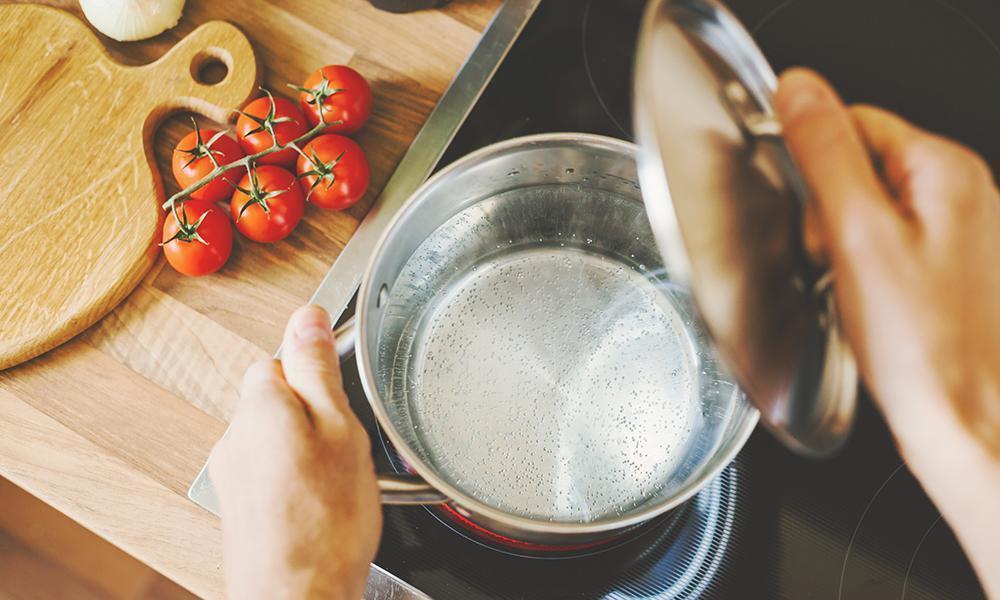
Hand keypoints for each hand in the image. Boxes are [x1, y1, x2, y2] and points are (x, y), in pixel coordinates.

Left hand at [210, 305, 380, 599]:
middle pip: (279, 396)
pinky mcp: (239, 505)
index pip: (283, 355)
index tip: (344, 394)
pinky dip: (295, 478)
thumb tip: (306, 316)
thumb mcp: (340, 429)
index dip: (319, 371)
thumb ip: (317, 368)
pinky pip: (271, 470)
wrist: (297, 597)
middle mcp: (235, 434)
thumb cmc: (324, 524)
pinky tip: (322, 503)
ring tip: (339, 480)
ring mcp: (233, 472)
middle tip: (349, 443)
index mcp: (260, 404)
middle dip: (314, 411)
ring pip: (276, 435)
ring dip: (305, 447)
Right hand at [775, 68, 999, 595]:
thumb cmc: (924, 346)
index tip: (812, 214)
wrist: (964, 422)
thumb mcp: (858, 236)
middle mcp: (963, 194)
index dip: (815, 166)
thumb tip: (799, 89)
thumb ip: (826, 154)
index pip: (853, 122)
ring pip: (868, 211)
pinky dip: (863, 270)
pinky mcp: (948, 270)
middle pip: (859, 167)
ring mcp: (958, 234)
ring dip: (843, 245)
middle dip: (828, 212)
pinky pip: (884, 247)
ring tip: (854, 289)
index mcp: (945, 171)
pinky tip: (869, 304)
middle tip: (833, 261)